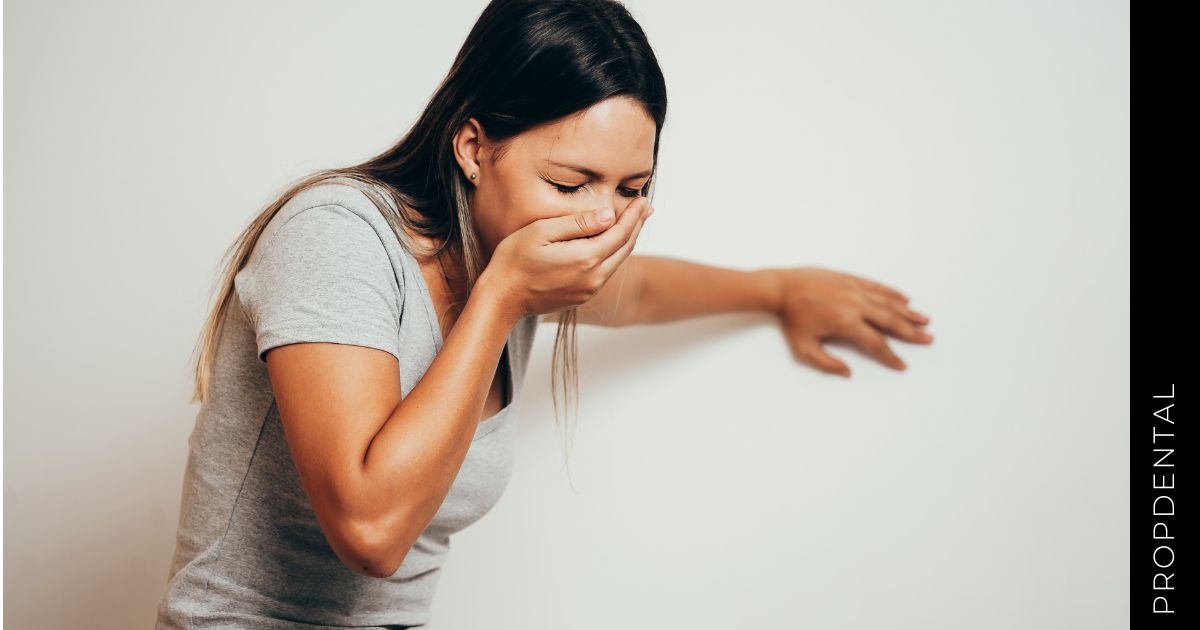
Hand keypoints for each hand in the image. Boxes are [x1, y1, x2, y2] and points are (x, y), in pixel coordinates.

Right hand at [481, 196, 654, 321]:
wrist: (501, 300)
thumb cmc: (514, 261)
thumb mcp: (542, 232)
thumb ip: (577, 223)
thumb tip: (608, 215)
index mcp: (586, 258)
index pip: (620, 232)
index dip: (634, 215)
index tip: (643, 200)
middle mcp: (593, 277)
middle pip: (625, 248)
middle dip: (637, 226)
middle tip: (646, 207)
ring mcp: (589, 290)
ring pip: (617, 261)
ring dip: (627, 241)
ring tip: (634, 223)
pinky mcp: (581, 297)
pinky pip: (605, 272)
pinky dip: (614, 255)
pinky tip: (611, 245)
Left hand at [771, 266, 932, 377]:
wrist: (780, 288)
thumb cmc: (791, 318)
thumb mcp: (804, 347)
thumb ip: (827, 362)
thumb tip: (847, 373)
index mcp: (846, 323)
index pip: (876, 343)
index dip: (891, 355)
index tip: (902, 364)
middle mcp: (855, 305)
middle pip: (891, 321)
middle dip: (911, 332)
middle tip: (928, 339)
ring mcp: (854, 290)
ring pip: (888, 303)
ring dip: (908, 312)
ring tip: (924, 320)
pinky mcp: (850, 279)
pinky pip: (876, 287)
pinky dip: (892, 293)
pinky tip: (904, 298)